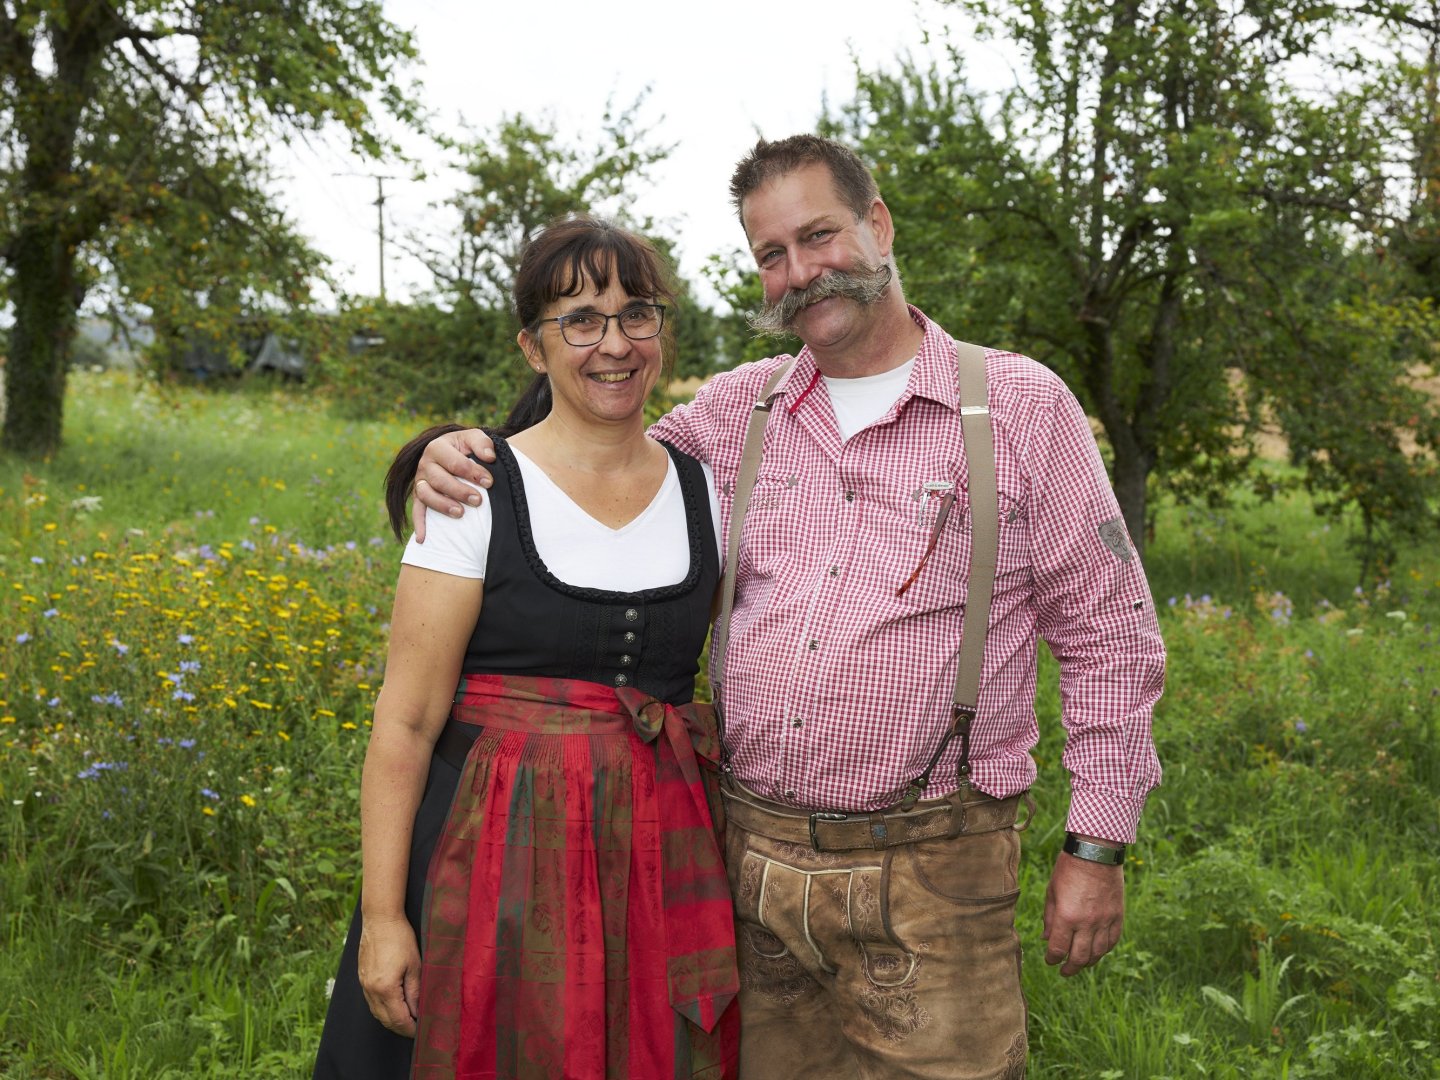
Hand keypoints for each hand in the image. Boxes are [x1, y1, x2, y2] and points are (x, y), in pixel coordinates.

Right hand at [358, 912, 421, 1035]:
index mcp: (385, 988)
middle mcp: (371, 990)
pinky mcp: (362, 978)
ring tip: (407, 1019)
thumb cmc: (400, 938)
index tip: (421, 1031)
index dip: (410, 1029)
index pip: (398, 1019)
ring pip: (377, 1012)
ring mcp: (364, 984)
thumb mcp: (415, 965)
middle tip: (416, 1028)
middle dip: (401, 1027)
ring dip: (391, 1019)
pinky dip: (383, 1008)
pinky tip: (393, 1005)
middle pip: (385, 1020)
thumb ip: (415, 992)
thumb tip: (417, 1012)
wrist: (380, 919)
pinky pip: (371, 1001)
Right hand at [412, 428, 494, 541]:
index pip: (455, 462)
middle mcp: (425, 464)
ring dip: (442, 505)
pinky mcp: (419, 496)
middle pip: (439, 480)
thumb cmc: (466, 447)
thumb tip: (490, 457)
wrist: (452, 452)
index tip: (489, 482)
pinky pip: (416, 510)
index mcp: (437, 447)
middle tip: (478, 500)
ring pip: (425, 494)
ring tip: (460, 514)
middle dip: (459, 491)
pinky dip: (419, 524)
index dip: (473, 472)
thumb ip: (482, 443)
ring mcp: (420, 481)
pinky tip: (423, 539)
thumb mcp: (474, 437)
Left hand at [1042, 849, 1124, 976]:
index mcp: (1067, 916)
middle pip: (1079, 957)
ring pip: (1098, 953)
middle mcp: (1087, 923)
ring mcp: (1105, 921)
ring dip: (1088, 962)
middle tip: (1064, 971)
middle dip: (1070, 968)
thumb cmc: (1068, 868)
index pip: (1059, 949)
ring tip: (1080, 964)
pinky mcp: (1117, 916)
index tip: (1050, 960)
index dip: (1053, 959)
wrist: (1096, 851)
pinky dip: (1104, 950)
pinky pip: (1112, 941)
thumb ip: (1050, 918)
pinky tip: (1097, 952)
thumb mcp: (1052, 891)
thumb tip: (1047, 939)